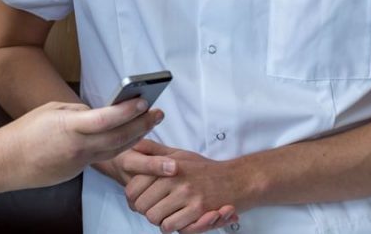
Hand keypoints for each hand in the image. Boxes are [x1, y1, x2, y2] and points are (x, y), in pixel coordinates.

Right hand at [0, 99, 163, 188]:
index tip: (144, 101)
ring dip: (136, 137)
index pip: (106, 119)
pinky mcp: (77, 171)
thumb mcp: (52, 110)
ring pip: (115, 151)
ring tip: (150, 124)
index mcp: (69, 128)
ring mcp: (79, 163)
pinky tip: (128, 137)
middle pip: (118, 138)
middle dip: (142, 125)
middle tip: (158, 113)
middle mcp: (78, 147)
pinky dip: (118, 147)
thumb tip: (98, 113)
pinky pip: (102, 158)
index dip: (127, 111)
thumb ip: (78, 112)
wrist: (6, 162)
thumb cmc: (24, 131)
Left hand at [125, 146, 243, 232]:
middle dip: (146, 211)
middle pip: (142, 206)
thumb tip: (133, 144)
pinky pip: (172, 226)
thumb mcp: (178, 154)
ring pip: (155, 218)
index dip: (133, 199)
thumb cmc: (205, 169)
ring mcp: (186, 194)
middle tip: (156, 209)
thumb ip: (154, 150)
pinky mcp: (198, 209)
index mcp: (165, 165)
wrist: (236, 179)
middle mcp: (173, 178)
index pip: (134, 188)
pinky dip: (173, 226)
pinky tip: (179, 220)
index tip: (140, 200)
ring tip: (168, 214)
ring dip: (160, 220)